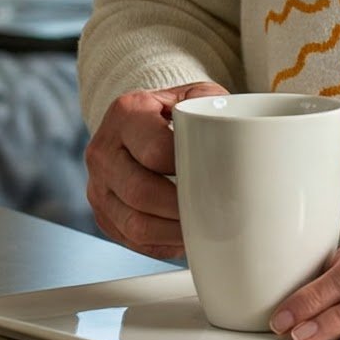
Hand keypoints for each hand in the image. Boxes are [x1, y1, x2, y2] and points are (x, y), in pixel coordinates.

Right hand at [85, 81, 226, 258]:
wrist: (139, 124)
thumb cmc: (175, 113)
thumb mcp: (195, 95)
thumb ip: (214, 105)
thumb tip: (241, 133)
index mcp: (126, 113)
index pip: (156, 151)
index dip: (190, 170)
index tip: (218, 180)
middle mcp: (104, 150)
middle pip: (141, 192)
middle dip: (182, 208)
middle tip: (214, 213)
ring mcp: (98, 186)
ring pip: (135, 224)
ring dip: (174, 233)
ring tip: (203, 229)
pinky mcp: (103, 213)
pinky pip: (132, 240)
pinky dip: (163, 243)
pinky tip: (185, 237)